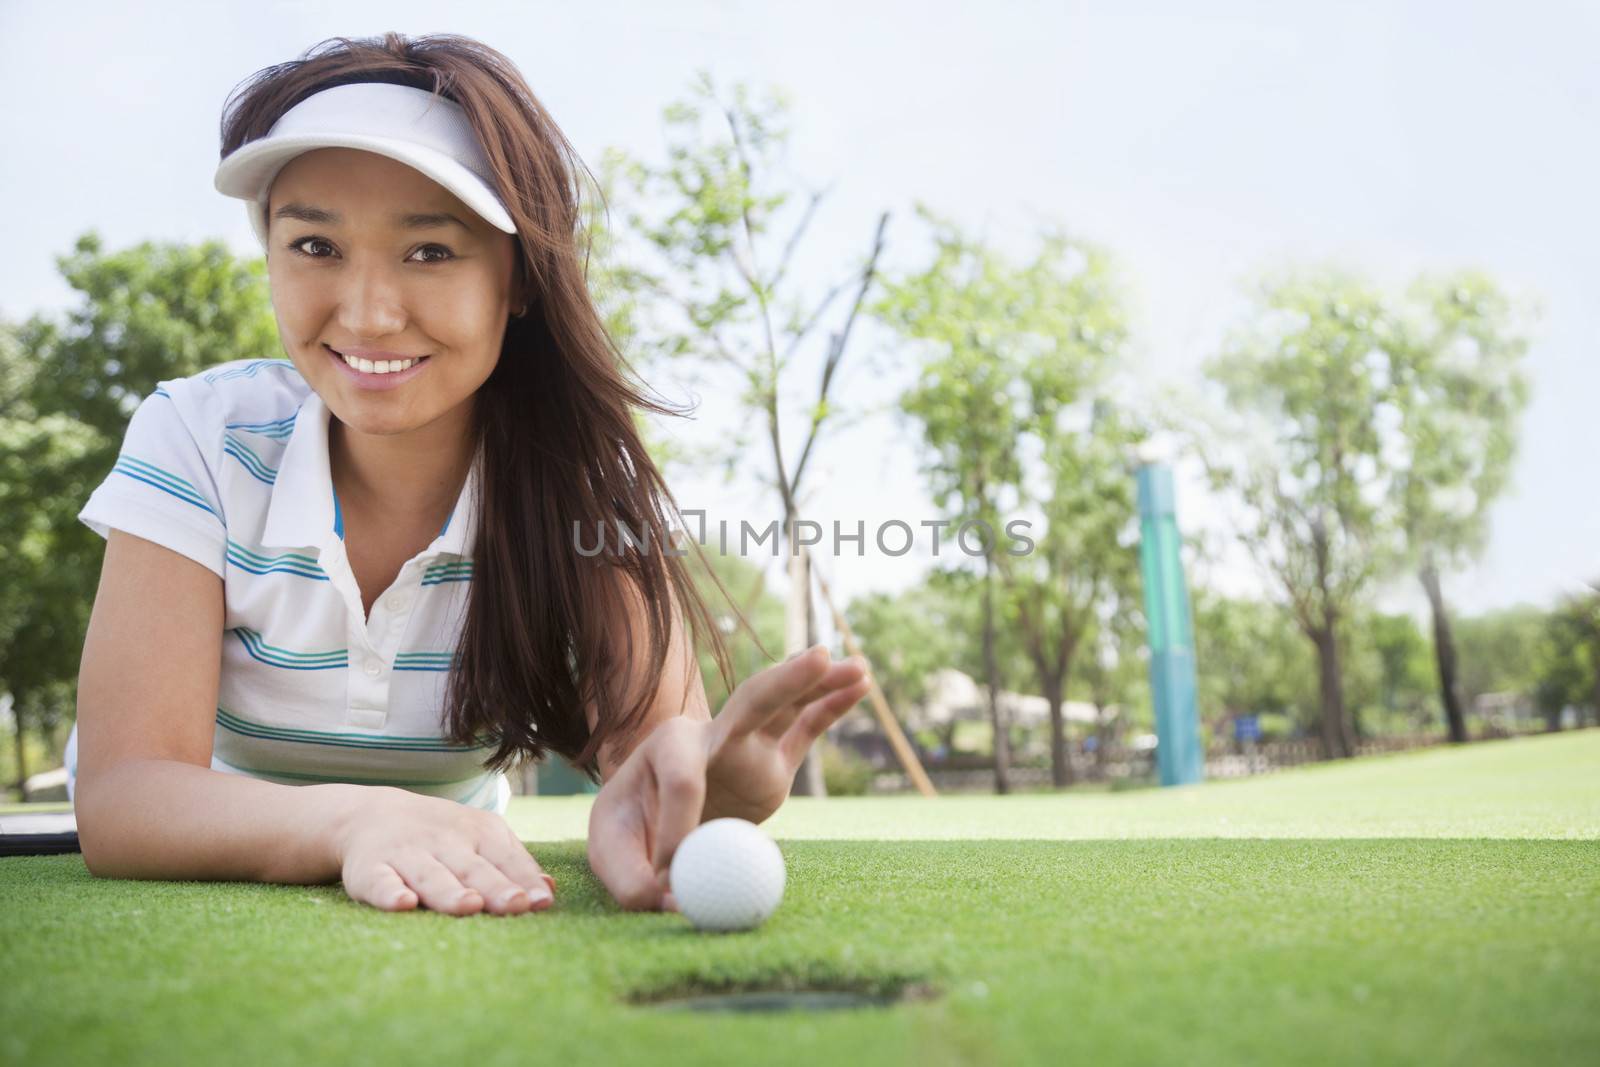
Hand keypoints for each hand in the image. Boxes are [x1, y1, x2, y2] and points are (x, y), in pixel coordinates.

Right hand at [332, 786, 557, 915]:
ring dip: (450, 892)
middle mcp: (443, 841)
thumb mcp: (481, 837)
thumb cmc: (442, 835)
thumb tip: (548, 891)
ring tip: (469, 906)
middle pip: (472, 868)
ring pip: (430, 876)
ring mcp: (406, 854)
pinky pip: (379, 882)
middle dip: (495, 887)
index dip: (523, 880)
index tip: (542, 902)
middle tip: (516, 905)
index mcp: (477, 832)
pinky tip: (404, 903)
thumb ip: (514, 863)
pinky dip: (389, 892)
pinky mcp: (368, 870)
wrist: (370, 814)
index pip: (505, 858)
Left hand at [585, 645, 870, 911]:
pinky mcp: (774, 760)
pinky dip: (832, 707)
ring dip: (820, 685)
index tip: (671, 877)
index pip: (683, 781)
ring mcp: (747, 744)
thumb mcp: (613, 853)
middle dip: (785, 682)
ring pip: (786, 707)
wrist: (649, 815)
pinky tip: (860, 685)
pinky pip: (806, 729)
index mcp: (666, 749)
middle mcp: (711, 734)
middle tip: (819, 658)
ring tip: (858, 666)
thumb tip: (674, 903)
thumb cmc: (629, 830)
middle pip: (750, 702)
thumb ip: (632, 881)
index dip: (680, 826)